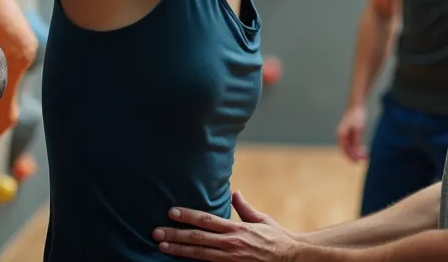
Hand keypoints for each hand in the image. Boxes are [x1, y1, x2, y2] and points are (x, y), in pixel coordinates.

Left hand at [154, 191, 300, 260]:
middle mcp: (231, 243)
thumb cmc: (275, 237)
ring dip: (179, 251)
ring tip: (162, 247)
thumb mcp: (261, 219)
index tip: (171, 212)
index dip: (187, 216)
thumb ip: (244, 208)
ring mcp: (230, 259)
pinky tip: (181, 261)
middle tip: (156, 232)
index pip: (206, 220)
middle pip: (197, 238)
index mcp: (236, 228)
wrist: (291, 257)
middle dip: (175, 235)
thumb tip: (234, 193)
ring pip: (199, 255)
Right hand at [336, 105, 368, 161]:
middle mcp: (341, 136)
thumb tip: (357, 150)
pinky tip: (364, 149)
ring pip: (350, 147)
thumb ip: (356, 140)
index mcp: (341, 135)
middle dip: (356, 155)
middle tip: (365, 158)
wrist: (357, 105)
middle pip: (347, 150)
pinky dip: (358, 147)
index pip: (344, 150)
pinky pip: (353, 143)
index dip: (351, 157)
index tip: (358, 162)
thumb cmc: (357, 115)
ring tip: (366, 154)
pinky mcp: (350, 133)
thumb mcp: (358, 128)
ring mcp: (345, 134)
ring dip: (357, 152)